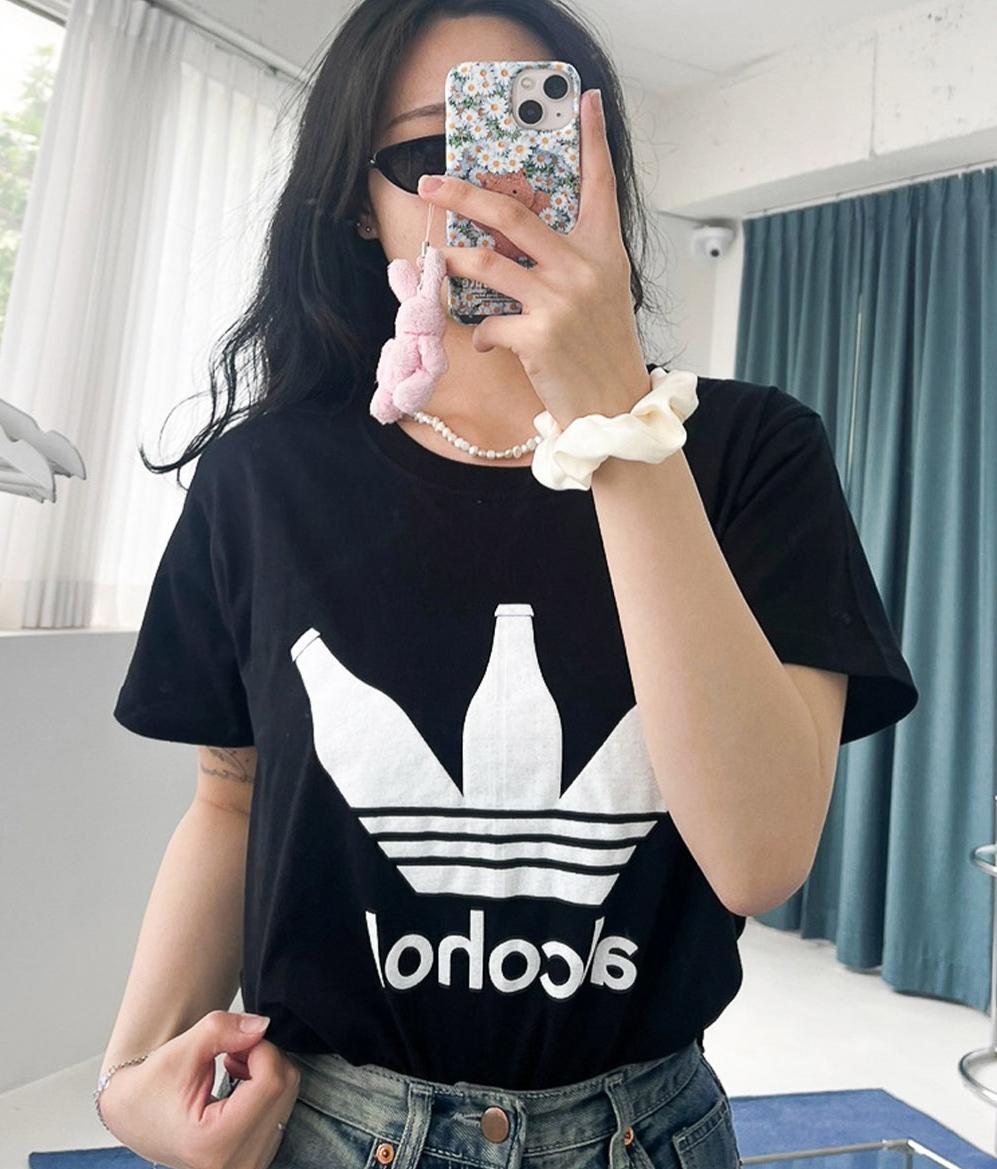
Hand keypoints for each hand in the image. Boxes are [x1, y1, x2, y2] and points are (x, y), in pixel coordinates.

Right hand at [98, 1010, 300, 1168]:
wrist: (135, 1118)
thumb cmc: (150, 1089)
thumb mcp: (180, 1050)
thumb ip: (223, 1030)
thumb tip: (262, 1026)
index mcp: (213, 1143)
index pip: (270, 1082)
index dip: (260, 1048)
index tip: (236, 1041)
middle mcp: (236, 1163)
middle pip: (284, 1088)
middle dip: (263, 1057)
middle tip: (232, 1051)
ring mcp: (249, 1164)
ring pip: (288, 1097)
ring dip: (265, 1071)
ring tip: (232, 1068)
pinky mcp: (258, 1158)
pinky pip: (283, 1110)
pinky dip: (267, 1089)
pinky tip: (239, 1086)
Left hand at [417, 87, 651, 429]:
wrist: (615, 405)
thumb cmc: (605, 349)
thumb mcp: (603, 293)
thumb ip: (571, 260)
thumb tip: (513, 244)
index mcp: (605, 251)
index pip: (601, 184)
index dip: (594, 140)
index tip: (588, 102)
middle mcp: (584, 269)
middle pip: (513, 214)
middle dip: (463, 194)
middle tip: (430, 182)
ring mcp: (560, 301)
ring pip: (486, 264)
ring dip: (453, 261)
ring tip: (440, 260)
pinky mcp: (538, 337)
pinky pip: (488, 324)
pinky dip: (481, 335)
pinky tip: (489, 344)